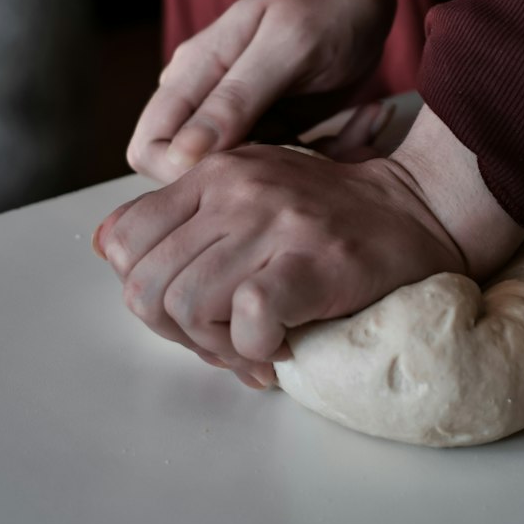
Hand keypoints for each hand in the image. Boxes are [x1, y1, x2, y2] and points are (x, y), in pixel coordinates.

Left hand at [91, 142, 467, 388]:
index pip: (124, 241)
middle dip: (175, 333)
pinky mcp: (312, 260)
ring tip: (254, 347)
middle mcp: (234, 190)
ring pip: (187, 306)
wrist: (417, 211)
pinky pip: (248, 319)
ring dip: (216, 347)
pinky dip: (255, 350)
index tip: (189, 311)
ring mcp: (273, 222)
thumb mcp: (245, 190)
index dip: (145, 291)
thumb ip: (180, 216)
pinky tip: (281, 346)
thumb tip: (106, 248)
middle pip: (147, 285)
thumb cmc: (327, 215)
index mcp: (211, 173)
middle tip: (222, 341)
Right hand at [125, 0, 395, 186]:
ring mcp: (238, 116)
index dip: (183, 175)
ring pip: (242, 174)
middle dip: (246, 180)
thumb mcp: (288, 45)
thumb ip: (236, 97)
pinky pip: (282, 164)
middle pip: (192, 170)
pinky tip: (364, 121)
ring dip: (295, 170)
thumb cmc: (324, 4)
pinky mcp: (272, 127)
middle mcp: (206, 99)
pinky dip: (325, 155)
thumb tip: (182, 153)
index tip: (248, 175)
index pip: (150, 148)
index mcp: (194, 73)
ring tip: (350, 137)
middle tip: (310, 158)